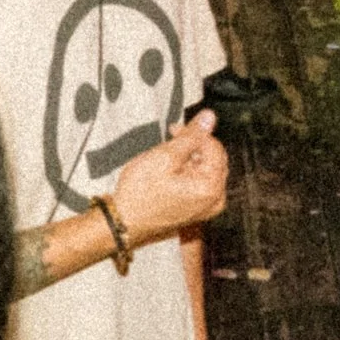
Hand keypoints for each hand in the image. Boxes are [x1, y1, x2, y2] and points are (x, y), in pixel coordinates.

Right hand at [113, 111, 228, 244]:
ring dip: (189, 159)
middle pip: (214, 159)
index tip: (173, 129)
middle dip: (194, 146)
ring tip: (165, 159)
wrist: (123, 222)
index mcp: (211, 187)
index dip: (194, 134)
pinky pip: (200, 184)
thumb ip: (190, 136)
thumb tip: (210, 117)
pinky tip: (168, 172)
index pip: (213, 147)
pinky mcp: (197, 211)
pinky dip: (187, 173)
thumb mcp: (163, 157)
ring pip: (206, 170)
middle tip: (169, 141)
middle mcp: (215, 200)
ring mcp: (207, 208)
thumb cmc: (140, 193)